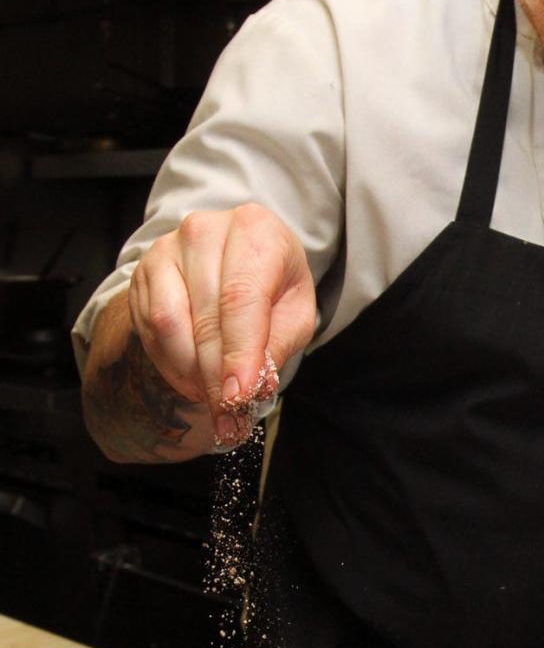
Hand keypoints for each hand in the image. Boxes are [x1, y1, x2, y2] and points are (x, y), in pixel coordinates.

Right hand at [128, 203, 316, 440]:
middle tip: (227, 417)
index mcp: (255, 230)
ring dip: (189, 372)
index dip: (238, 353)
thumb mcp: (294, 311)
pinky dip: (169, 362)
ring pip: (169, 322)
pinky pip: (149, 327)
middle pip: (205, 316)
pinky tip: (191, 378)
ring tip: (212, 397)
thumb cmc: (273, 284)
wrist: (242, 256)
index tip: (238, 397)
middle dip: (215, 376)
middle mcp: (205, 231)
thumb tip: (251, 385)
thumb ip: (277, 344)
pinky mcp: (144, 271)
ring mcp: (168, 249)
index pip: (241, 298)